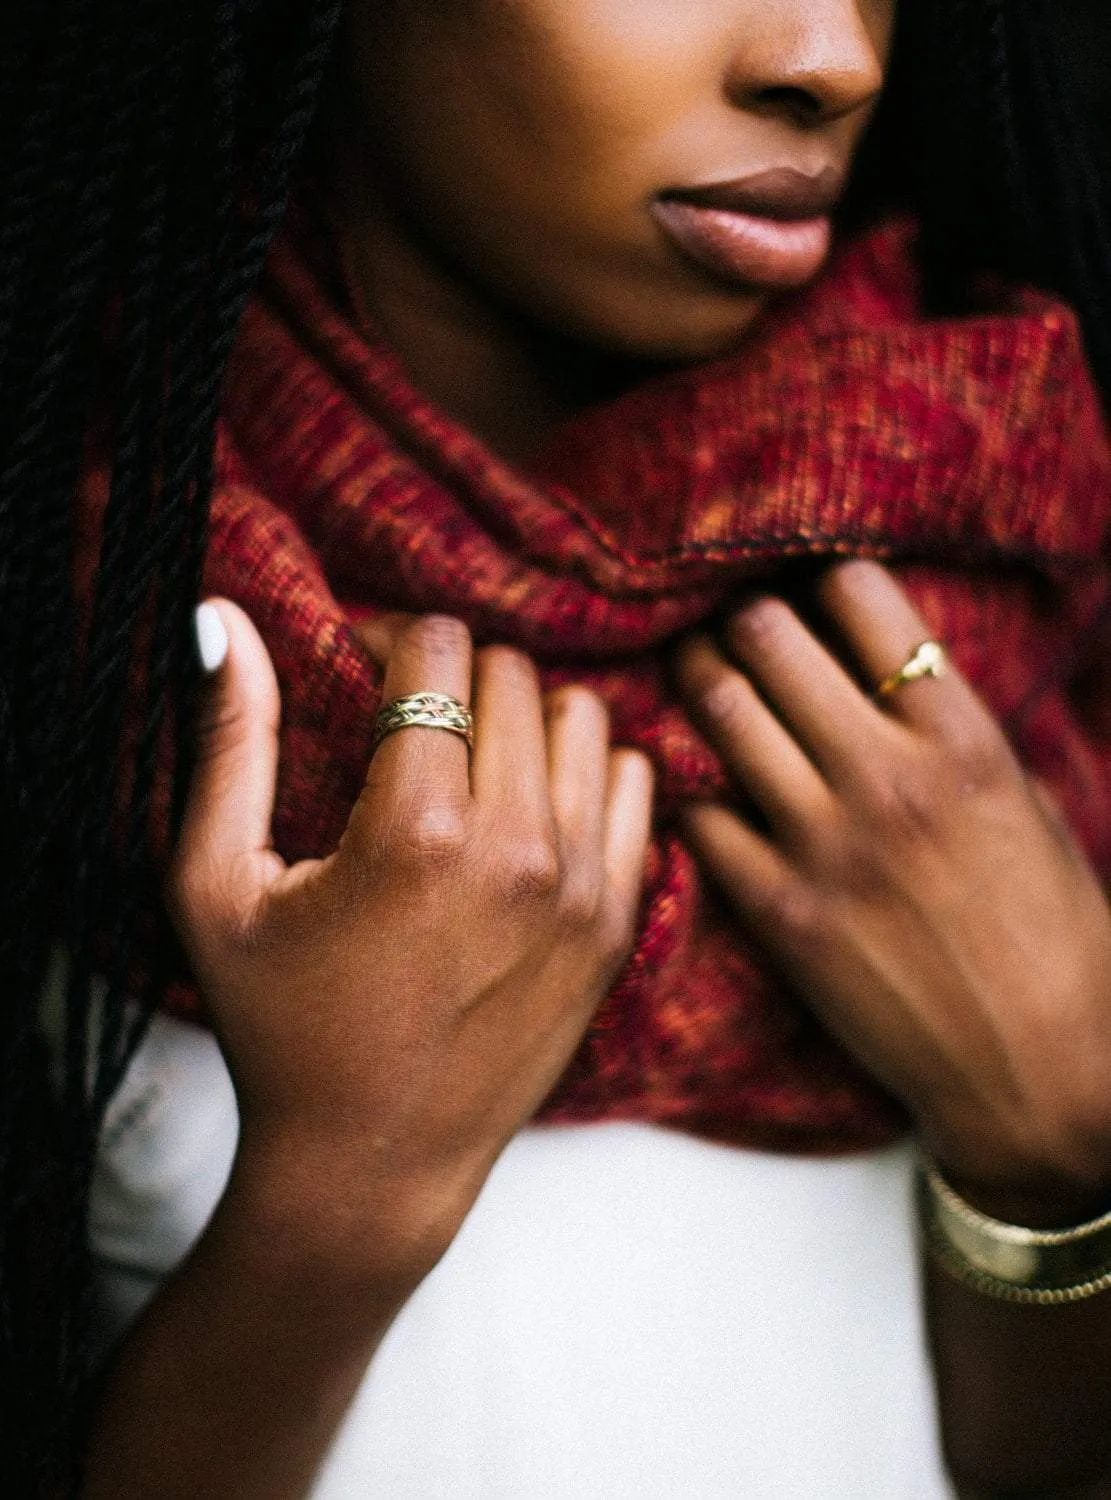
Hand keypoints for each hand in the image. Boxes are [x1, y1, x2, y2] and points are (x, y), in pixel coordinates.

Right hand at [169, 603, 652, 1289]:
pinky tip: (531, 806)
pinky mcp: (616, 925)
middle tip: (408, 723)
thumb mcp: (216, 889)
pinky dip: (586, 775)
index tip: (362, 672)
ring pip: (584, 719)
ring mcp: (583, 888)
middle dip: (453, 677)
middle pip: (512, 674)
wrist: (375, 1166)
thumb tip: (225, 619)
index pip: (438, 648)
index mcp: (419, 829)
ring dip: (525, 718)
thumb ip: (227, 744)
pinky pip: (634, 787)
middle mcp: (520, 848)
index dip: (390, 638)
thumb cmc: (280, 1029)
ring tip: (470, 761)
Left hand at [674, 560, 1110, 1223]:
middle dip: (742, 616)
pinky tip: (697, 779)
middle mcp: (887, 776)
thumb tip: (879, 668)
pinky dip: (688, 785)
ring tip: (698, 673)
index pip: (861, 597)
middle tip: (735, 626)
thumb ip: (948, 728)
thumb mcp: (1022, 802)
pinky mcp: (779, 910)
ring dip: (698, 675)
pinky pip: (697, 815)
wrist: (1036, 1065)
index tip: (810, 594)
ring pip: (719, 709)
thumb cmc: (1050, 931)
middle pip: (767, 637)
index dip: (825, 582)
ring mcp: (825, 844)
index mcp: (962, 739)